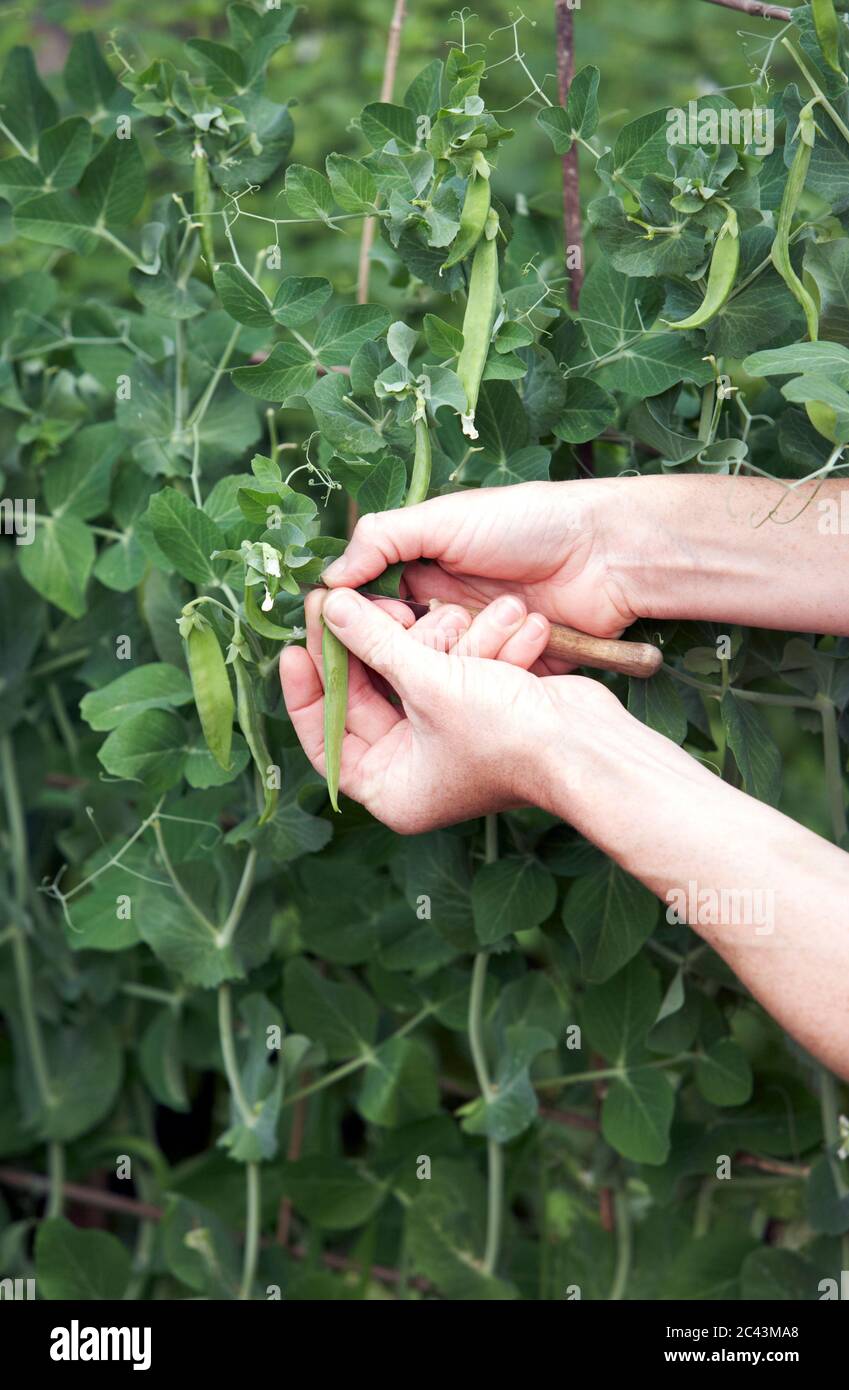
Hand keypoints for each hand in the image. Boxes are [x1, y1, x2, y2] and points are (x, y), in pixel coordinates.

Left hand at [279, 585, 616, 833]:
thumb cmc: (507, 737)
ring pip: (415, 671)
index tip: (294, 642)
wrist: (589, 744)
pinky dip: (470, 645)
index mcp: (389, 787)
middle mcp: (413, 768)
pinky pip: (454, 667)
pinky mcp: (478, 709)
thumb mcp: (427, 683)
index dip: (307, 686)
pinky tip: (498, 621)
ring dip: (439, 640)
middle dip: (379, 644)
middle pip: (369, 693)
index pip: (325, 735)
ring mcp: (446, 738)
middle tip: (352, 598)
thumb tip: (330, 607)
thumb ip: (373, 642)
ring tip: (457, 618)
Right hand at [320, 481, 640, 648]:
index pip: (373, 607)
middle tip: (426, 632)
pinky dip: (493, 670)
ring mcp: (479, 646)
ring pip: (442, 673)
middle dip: (408, 646)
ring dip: (459, 655)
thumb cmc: (528, 524)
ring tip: (482, 625)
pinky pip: (484, 688)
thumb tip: (330, 577)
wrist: (608, 553)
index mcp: (424, 571)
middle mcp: (446, 611)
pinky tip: (509, 656)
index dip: (364, 620)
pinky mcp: (510, 673)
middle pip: (402, 648)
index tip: (364, 624)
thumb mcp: (446, 519)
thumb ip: (384, 539)